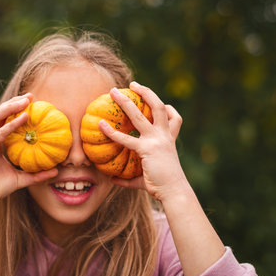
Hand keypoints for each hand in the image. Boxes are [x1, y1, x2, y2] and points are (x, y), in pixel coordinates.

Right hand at [0, 93, 57, 207]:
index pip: (3, 120)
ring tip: (26, 101)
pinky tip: (23, 118)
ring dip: (10, 107)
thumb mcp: (20, 179)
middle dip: (14, 102)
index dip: (15, 109)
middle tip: (31, 96)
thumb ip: (36, 174)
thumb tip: (56, 171)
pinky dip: (10, 125)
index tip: (31, 102)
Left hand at [98, 82, 185, 200]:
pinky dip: (112, 131)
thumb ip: (129, 177)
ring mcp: (156, 140)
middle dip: (146, 92)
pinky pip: (126, 138)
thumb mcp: (146, 177)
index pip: (174, 118)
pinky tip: (100, 124)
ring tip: (113, 91)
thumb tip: (111, 179)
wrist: (174, 191)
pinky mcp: (146, 148)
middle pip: (159, 107)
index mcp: (170, 139)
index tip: (162, 104)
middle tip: (133, 84)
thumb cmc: (161, 185)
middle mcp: (164, 135)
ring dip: (126, 101)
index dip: (169, 108)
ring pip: (140, 114)